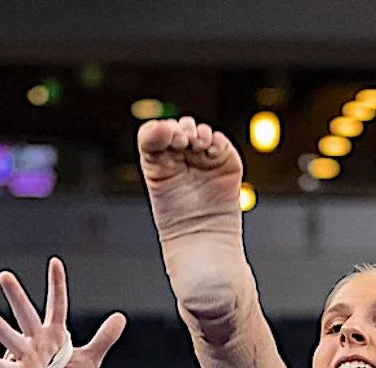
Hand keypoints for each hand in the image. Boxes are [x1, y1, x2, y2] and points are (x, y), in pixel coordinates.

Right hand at [0, 256, 124, 367]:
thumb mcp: (90, 359)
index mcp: (54, 333)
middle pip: (26, 315)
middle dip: (16, 296)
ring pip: (12, 338)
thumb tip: (121, 316)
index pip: (56, 305)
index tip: (55, 262)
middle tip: (4, 275)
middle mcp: (37, 340)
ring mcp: (26, 356)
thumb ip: (104, 338)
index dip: (57, 285)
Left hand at [136, 116, 243, 234]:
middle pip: (182, 127)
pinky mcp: (225, 163)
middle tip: (183, 141)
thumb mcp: (152, 172)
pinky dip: (217, 141)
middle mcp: (183, 156)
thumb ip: (150, 142)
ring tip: (197, 144)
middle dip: (182, 129)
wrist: (201, 236)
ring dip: (199, 133)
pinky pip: (221, 143)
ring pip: (202, 132)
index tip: (169, 138)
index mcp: (161, 159)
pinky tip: (210, 149)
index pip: (159, 131)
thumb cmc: (174, 215)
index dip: (163, 129)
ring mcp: (204, 159)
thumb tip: (160, 123)